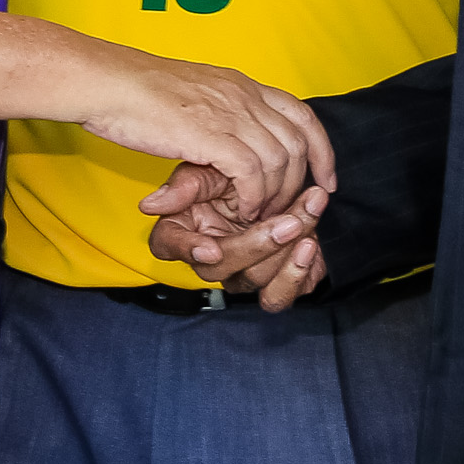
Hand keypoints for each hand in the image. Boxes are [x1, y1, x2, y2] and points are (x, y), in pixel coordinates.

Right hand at [78, 56, 333, 230]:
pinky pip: (251, 173)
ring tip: (256, 214)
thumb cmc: (136, 92)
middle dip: (298, 182)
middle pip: (297, 142)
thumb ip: (219, 111)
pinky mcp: (210, 135)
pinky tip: (240, 209)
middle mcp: (243, 95)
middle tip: (284, 210)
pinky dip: (252, 197)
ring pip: (279, 160)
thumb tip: (230, 134)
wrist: (107, 82)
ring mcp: (229, 112)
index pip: (302, 114)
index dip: (321, 150)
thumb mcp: (192, 94)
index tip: (325, 180)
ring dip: (273, 194)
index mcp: (241, 84)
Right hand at [143, 165, 328, 310]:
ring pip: (257, 282)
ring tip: (309, 217)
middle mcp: (208, 260)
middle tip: (292, 219)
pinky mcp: (271, 285)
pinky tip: (313, 242)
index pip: (170, 247)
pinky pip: (282, 295)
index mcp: (182, 231)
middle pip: (223, 268)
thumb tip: (150, 205)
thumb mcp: (209, 168)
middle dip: (261, 244)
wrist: (280, 184)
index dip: (190, 250)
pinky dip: (301, 272)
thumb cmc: (234, 174)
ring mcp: (239, 276)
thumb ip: (185, 185)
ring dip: (288, 255)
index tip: (210, 248)